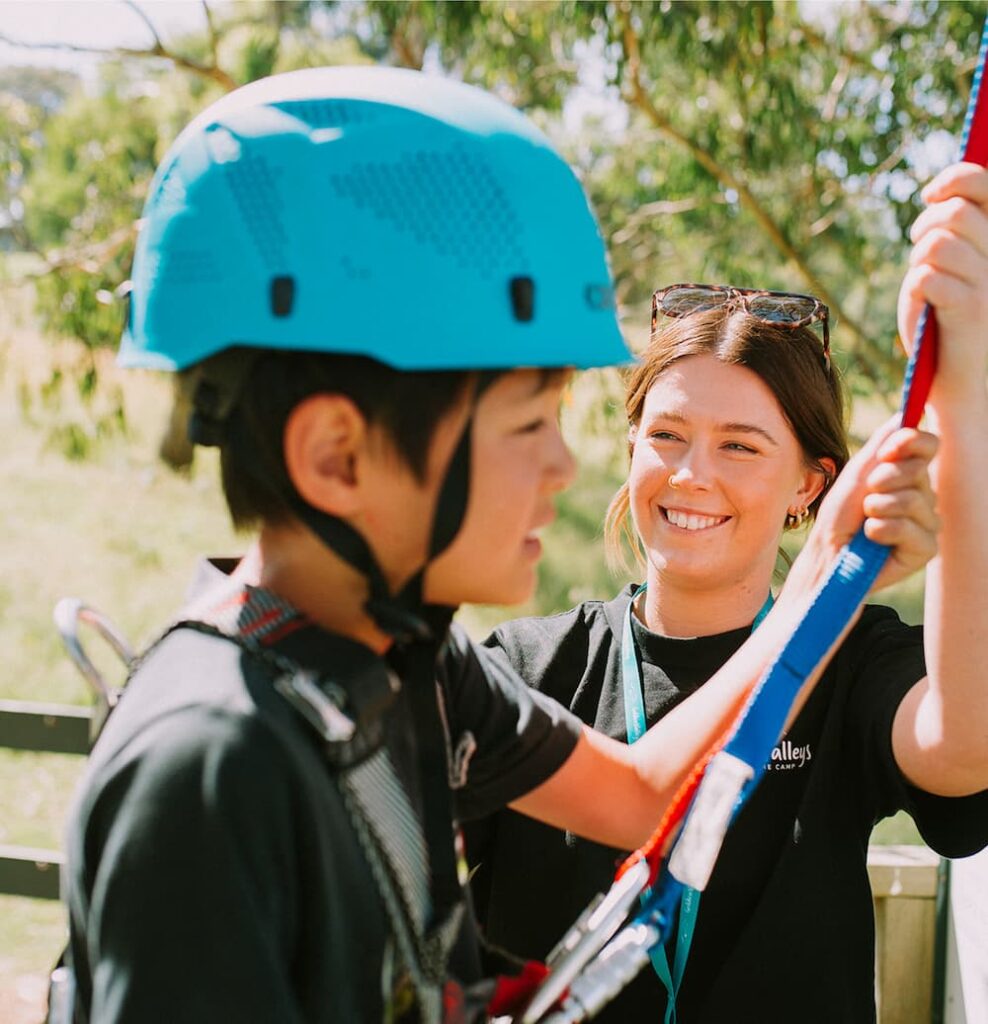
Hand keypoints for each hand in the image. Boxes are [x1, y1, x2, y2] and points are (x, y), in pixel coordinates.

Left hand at [809, 418, 939, 592]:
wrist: (827, 553)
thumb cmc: (840, 515)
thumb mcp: (859, 472)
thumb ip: (883, 443)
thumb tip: (905, 414)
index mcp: (909, 474)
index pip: (929, 445)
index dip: (910, 442)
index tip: (886, 452)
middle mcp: (924, 496)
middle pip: (919, 469)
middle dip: (883, 480)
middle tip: (865, 499)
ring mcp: (927, 523)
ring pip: (913, 499)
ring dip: (877, 508)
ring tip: (865, 521)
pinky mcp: (925, 549)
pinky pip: (910, 529)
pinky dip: (881, 531)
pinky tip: (871, 539)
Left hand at [898, 162, 987, 404]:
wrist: (961, 383)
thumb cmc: (947, 325)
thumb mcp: (952, 270)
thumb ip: (952, 234)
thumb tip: (940, 194)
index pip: (986, 185)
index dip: (956, 179)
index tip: (931, 193)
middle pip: (954, 214)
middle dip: (924, 227)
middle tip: (917, 246)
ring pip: (937, 244)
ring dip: (919, 261)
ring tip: (923, 282)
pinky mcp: (971, 310)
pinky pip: (926, 277)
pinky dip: (915, 290)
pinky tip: (923, 307)